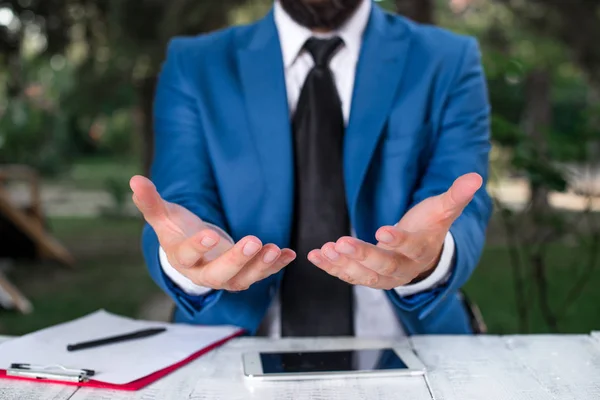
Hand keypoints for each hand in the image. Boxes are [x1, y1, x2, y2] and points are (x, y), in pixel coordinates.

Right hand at [130, 176, 295, 291]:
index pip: (189, 255)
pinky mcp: (244, 274)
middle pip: (220, 274)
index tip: (209, 236)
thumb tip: (135, 180)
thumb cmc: (178, 232)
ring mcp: (226, 277)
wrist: (194, 252)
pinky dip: (277, 265)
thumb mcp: (164, 217)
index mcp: (183, 259)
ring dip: (262, 266)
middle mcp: (205, 274)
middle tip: (252, 242)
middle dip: (237, 260)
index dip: (198, 247)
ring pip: (244, 278)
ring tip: (276, 249)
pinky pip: (262, 273)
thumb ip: (151, 201)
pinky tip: (290, 253)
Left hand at [307, 173, 482, 289]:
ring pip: (361, 275)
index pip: (410, 247)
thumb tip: (477, 176)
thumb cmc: (429, 227)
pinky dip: (331, 267)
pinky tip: (314, 255)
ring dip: (342, 264)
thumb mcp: (442, 211)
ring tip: (325, 250)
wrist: (422, 256)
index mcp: (420, 250)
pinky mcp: (365, 276)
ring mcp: (382, 276)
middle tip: (341, 242)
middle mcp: (402, 269)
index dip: (397, 240)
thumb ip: (456, 196)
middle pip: (382, 266)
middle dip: (362, 255)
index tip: (382, 231)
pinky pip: (347, 275)